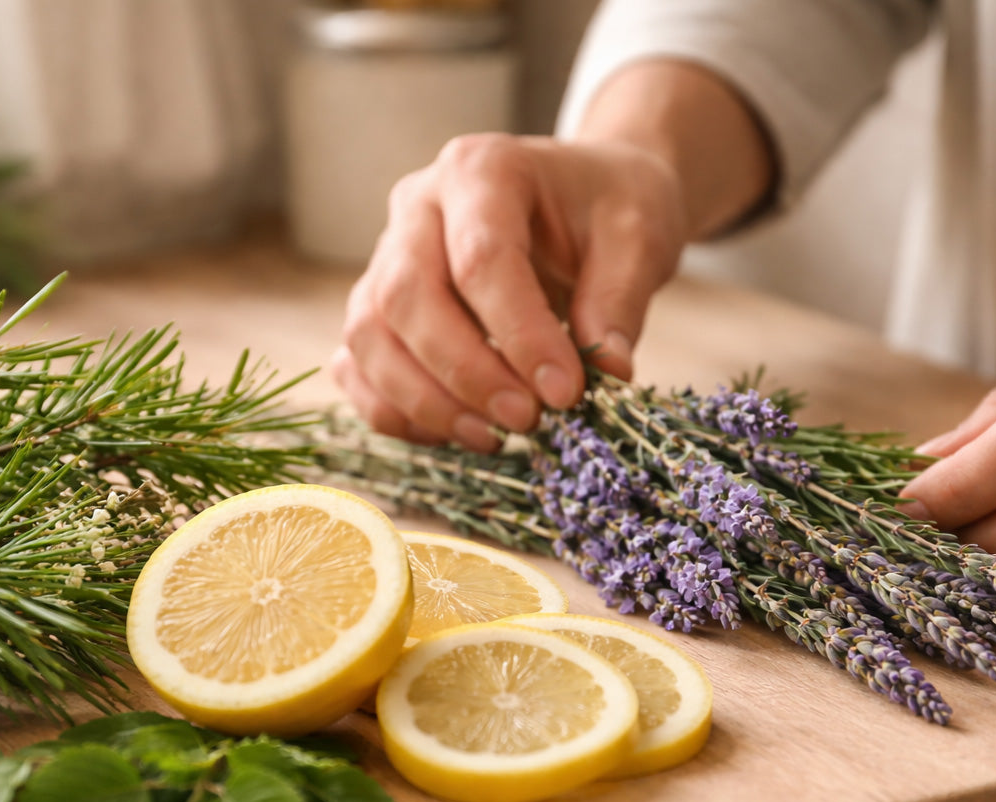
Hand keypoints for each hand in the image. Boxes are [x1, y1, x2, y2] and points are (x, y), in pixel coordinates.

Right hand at [331, 133, 687, 451]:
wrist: (583, 198)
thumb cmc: (608, 210)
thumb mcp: (639, 238)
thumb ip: (619, 300)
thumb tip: (609, 370)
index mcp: (482, 170)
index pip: (481, 259)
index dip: (520, 335)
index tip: (565, 393)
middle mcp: (418, 205)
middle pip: (408, 296)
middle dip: (465, 373)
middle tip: (527, 420)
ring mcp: (386, 255)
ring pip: (369, 334)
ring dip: (423, 400)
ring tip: (492, 437)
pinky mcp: (377, 305)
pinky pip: (356, 364)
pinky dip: (391, 410)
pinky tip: (453, 434)